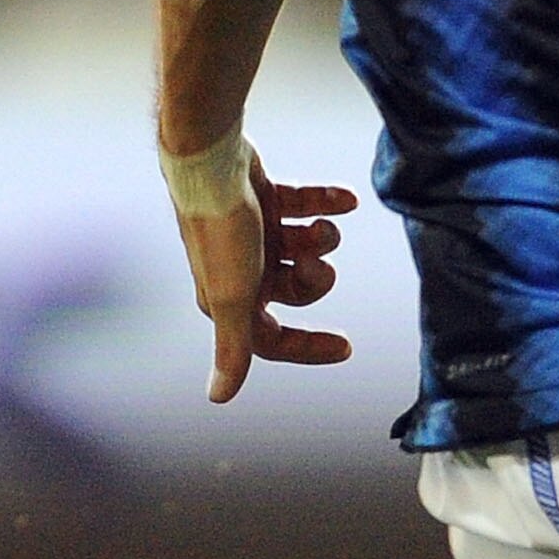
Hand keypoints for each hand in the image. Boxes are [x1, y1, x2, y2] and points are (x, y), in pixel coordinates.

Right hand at [173, 155, 358, 402]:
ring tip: (324, 225)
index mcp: (229, 299)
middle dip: (315, 278)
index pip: (270, 338)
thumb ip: (233, 346)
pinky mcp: (261, 195)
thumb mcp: (233, 295)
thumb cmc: (221, 231)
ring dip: (322, 238)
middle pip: (294, 290)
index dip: (307, 346)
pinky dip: (327, 203)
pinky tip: (347, 201)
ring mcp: (251, 231)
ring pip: (303, 247)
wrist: (211, 161)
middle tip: (317, 261)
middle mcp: (239, 268)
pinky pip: (304, 205)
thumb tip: (218, 398)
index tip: (347, 348)